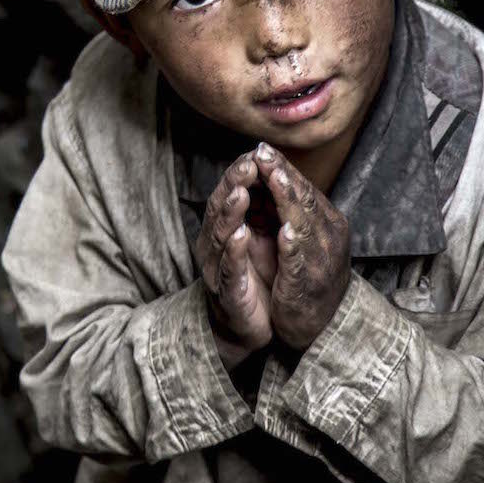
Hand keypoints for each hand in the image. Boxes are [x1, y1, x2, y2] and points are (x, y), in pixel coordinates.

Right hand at [195, 151, 271, 368]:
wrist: (248, 329)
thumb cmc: (252, 280)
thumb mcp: (256, 239)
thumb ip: (257, 211)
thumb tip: (268, 173)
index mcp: (224, 230)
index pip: (229, 194)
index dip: (240, 174)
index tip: (255, 152)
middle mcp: (215, 246)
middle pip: (221, 209)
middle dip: (234, 184)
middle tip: (248, 163)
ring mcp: (219, 269)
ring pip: (222, 236)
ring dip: (232, 213)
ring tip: (243, 192)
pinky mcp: (229, 293)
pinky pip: (229, 269)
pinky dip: (235, 252)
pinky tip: (242, 235)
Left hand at [253, 143, 350, 350]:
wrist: (322, 325)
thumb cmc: (310, 277)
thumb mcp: (307, 238)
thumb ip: (296, 212)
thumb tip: (277, 177)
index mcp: (326, 223)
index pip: (303, 189)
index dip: (282, 168)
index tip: (262, 148)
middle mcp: (328, 237)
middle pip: (304, 199)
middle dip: (282, 175)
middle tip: (263, 153)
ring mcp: (320, 260)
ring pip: (304, 224)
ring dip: (288, 201)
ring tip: (275, 178)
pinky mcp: (308, 284)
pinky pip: (301, 261)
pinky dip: (293, 245)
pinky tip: (285, 231)